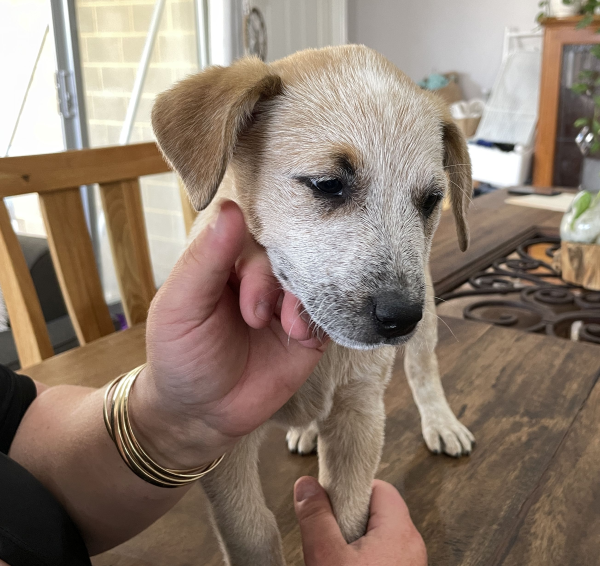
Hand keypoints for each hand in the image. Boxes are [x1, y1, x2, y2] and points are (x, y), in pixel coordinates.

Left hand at [131, 201, 326, 467]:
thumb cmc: (180, 355)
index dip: (255, 252)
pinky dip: (320, 319)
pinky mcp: (307, 332)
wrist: (200, 414)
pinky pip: (328, 313)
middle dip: (276, 280)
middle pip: (288, 251)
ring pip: (313, 278)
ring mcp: (286, 303)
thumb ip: (204, 260)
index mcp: (226, 259)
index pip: (253, 230)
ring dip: (303, 299)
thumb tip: (230, 208)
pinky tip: (302, 337)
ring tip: (287, 327)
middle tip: (255, 316)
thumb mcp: (180, 306)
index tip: (244, 284)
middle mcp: (261, 275)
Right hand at [294, 477, 426, 565]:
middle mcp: (412, 545)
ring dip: (356, 541)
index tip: (332, 500)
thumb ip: (316, 517)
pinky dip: (365, 558)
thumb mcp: (326, 557)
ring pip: (381, 536)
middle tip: (331, 534)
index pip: (379, 487)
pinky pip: (385, 556)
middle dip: (351, 518)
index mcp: (400, 531)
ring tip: (337, 555)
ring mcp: (410, 564)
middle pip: (379, 511)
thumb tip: (306, 485)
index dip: (351, 491)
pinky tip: (346, 565)